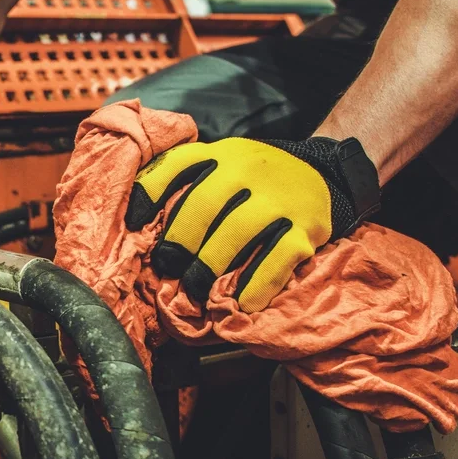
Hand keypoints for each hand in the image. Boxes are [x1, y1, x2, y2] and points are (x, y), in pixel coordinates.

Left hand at [126, 137, 379, 310]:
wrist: (324, 172)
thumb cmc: (257, 178)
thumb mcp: (224, 163)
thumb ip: (188, 178)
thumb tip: (139, 217)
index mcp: (222, 154)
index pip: (178, 165)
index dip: (150, 192)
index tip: (133, 224)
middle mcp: (248, 170)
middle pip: (203, 206)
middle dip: (179, 243)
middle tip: (167, 269)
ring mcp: (279, 199)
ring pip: (235, 233)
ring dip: (209, 267)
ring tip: (195, 290)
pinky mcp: (306, 228)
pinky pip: (276, 260)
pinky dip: (255, 286)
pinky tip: (240, 303)